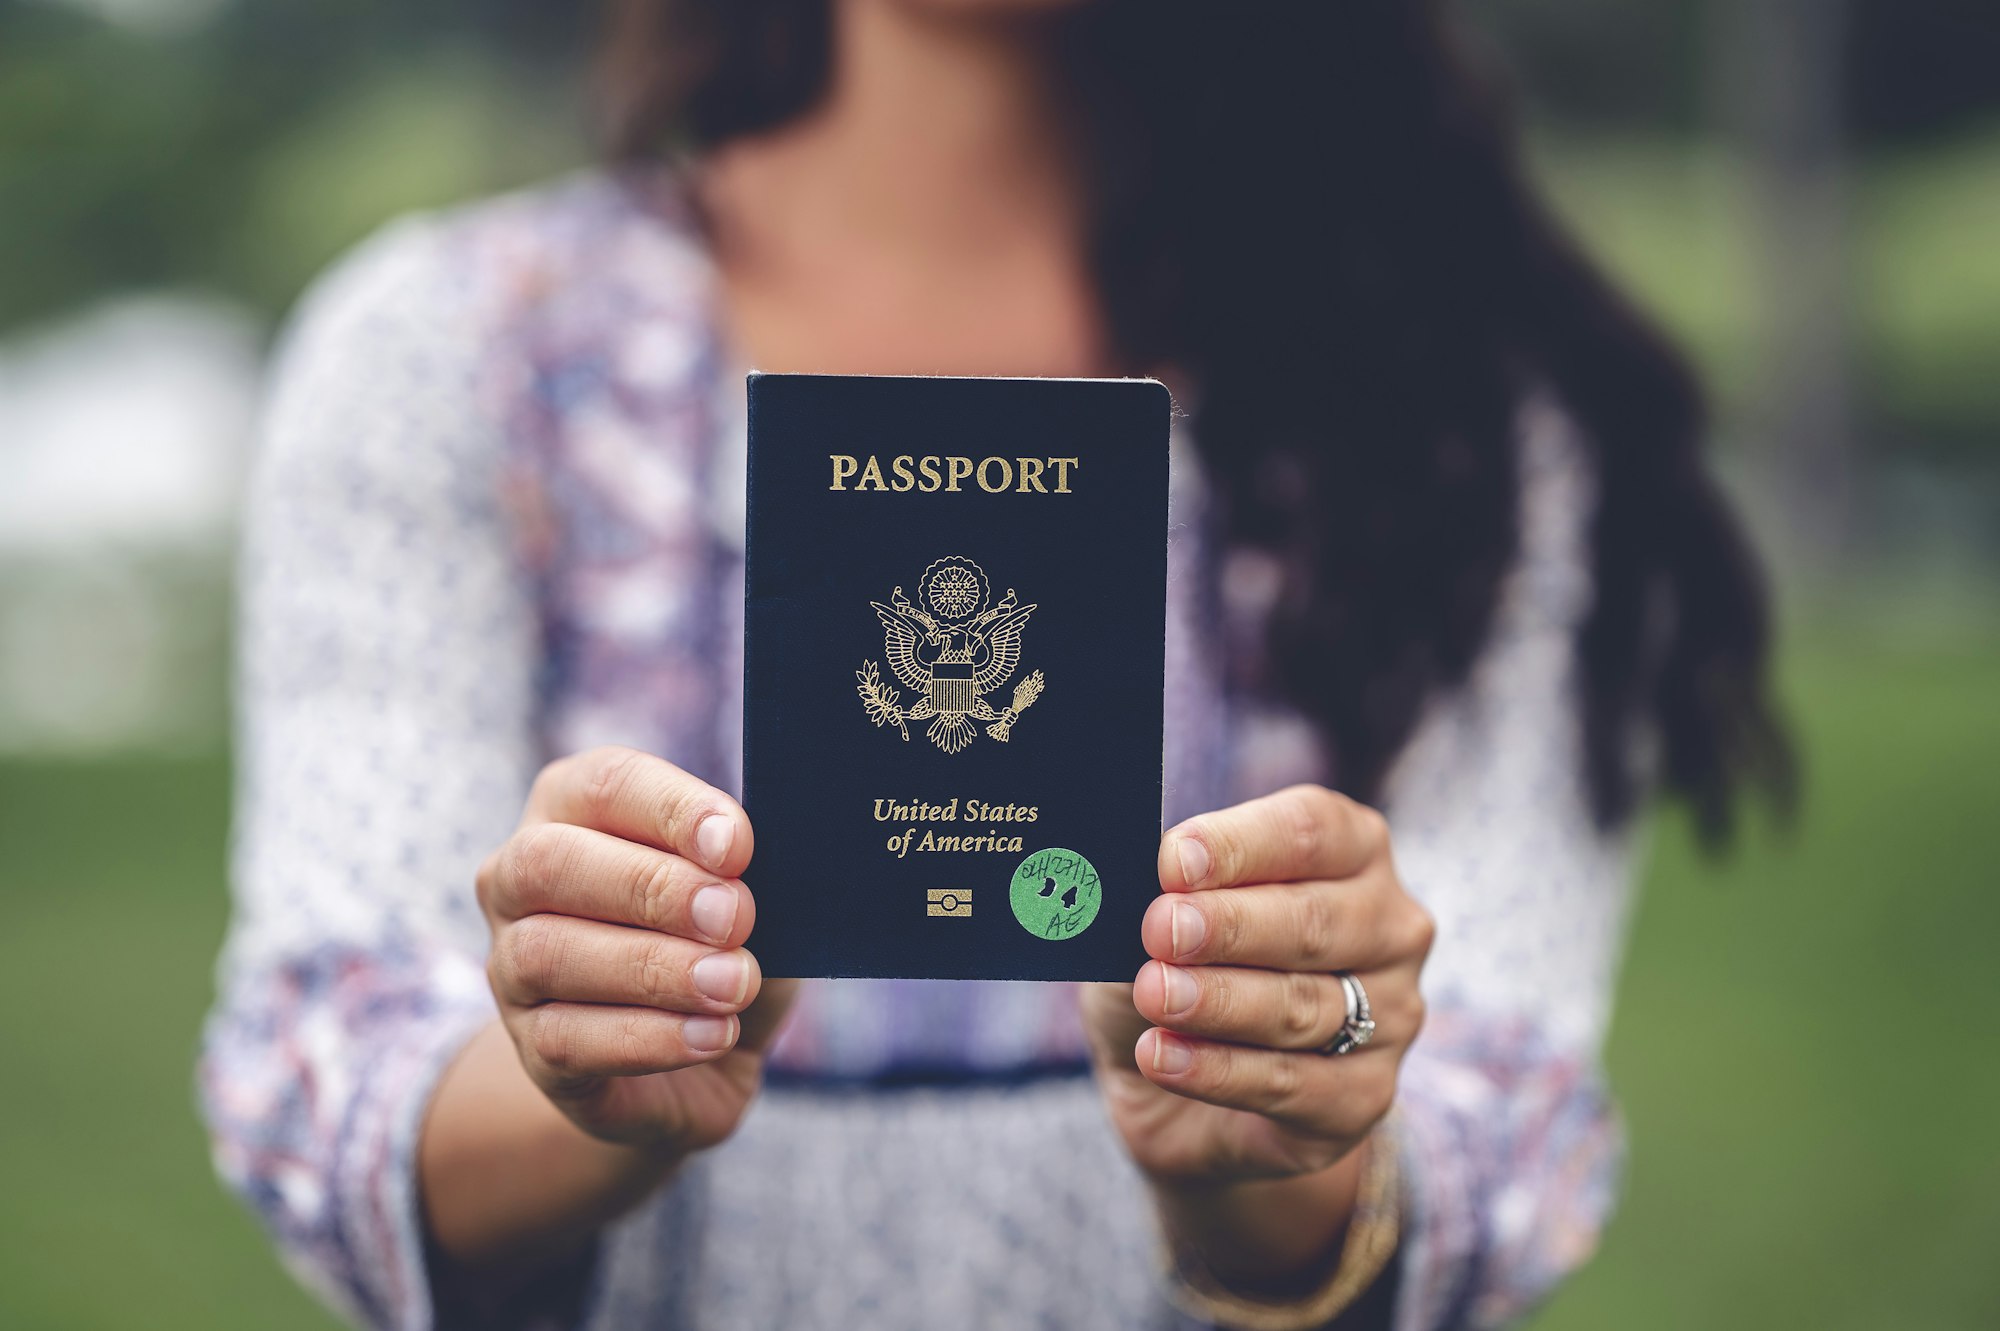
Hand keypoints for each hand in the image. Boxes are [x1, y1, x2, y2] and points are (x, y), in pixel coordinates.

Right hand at [476, 746, 796, 1156]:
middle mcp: (518, 879)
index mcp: (571, 808)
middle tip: (735, 919)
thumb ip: (738, 866)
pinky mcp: (529, 1048)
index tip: (738, 847)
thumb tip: (746, 859)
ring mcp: (510, 966)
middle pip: (549, 861)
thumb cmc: (720, 939)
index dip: (672, 810)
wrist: (704, 1053)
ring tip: (734, 984)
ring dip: (655, 969)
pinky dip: (651, 1038)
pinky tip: (713, 1034)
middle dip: (651, 887)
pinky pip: (568, 1040)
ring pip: (548, 953)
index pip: (605, 784)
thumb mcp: (743, 889)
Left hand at [1082, 785, 1431, 1184]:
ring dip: (1219, 999)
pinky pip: (1293, 1084)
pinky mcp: (1364, 1096)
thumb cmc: (1177, 965)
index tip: (1174, 863)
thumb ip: (1162, 888)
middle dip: (1229, 926)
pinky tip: (1161, 1056)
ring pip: (1303, 1005)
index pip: (1310, 831)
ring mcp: (1390, 1015)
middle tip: (1161, 931)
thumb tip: (1148, 876)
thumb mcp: (1159, 912)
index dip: (1241, 844)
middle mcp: (1388, 926)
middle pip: (1313, 920)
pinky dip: (1218, 1070)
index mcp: (1352, 851)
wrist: (1174, 1083)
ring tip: (1153, 994)